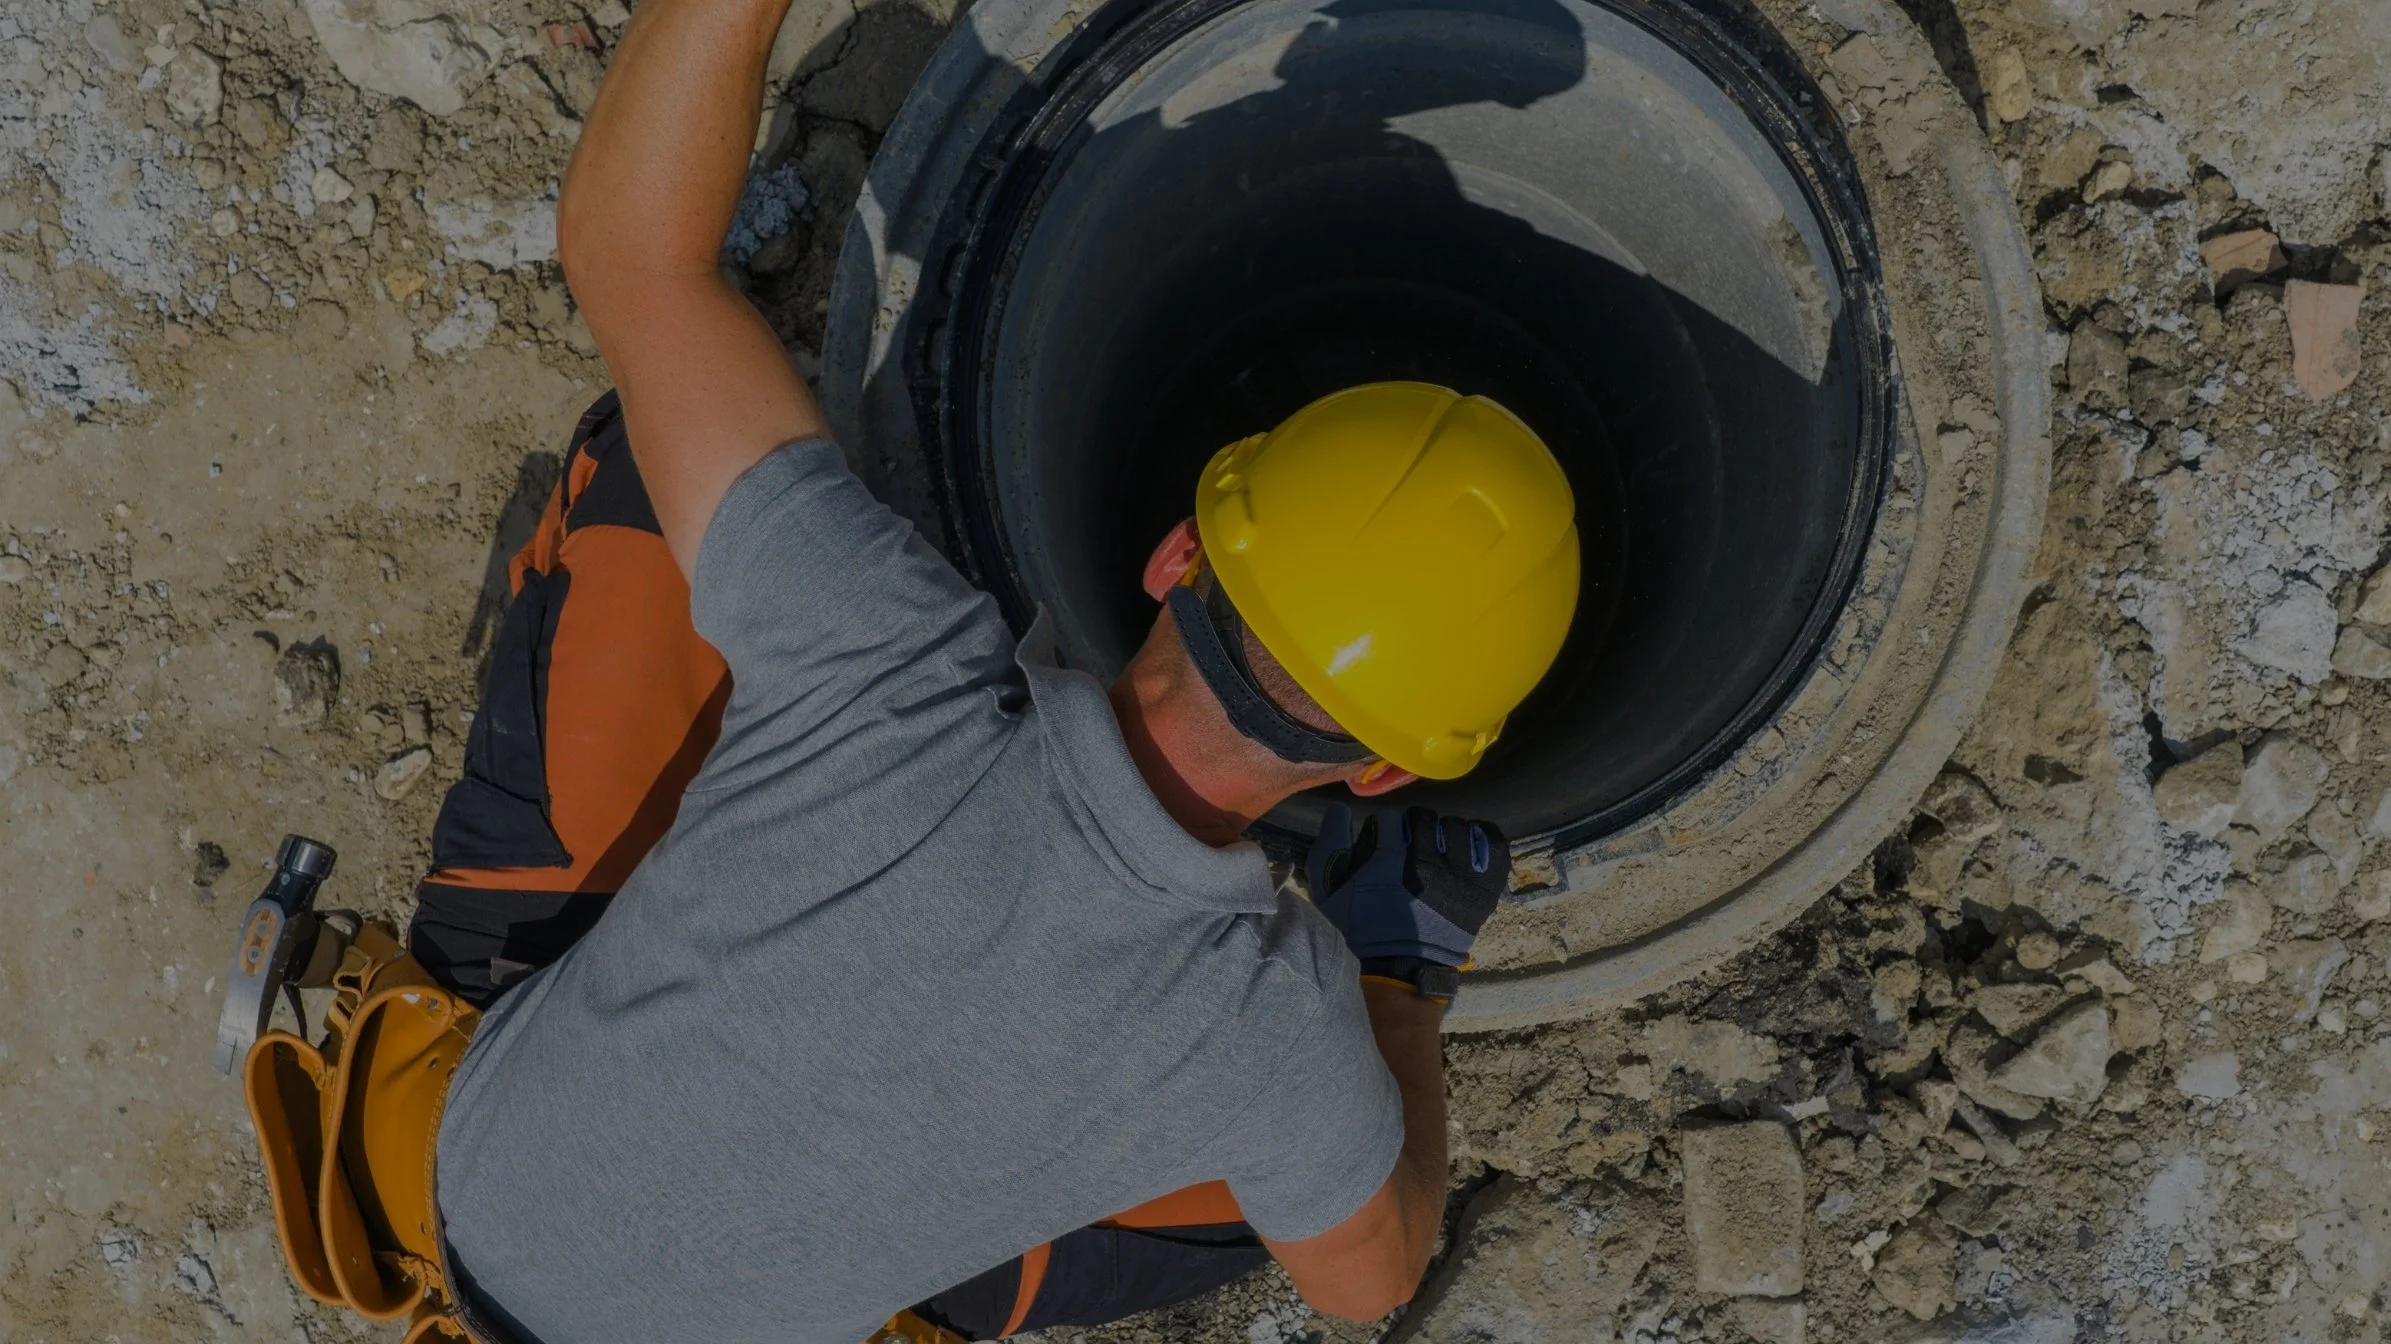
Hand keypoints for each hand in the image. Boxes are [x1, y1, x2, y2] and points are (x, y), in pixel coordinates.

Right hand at [1304, 805, 1508, 967]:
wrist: (1404, 966)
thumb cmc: (1363, 928)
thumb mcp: (1329, 891)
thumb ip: (1329, 845)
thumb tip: (1339, 807)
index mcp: (1390, 857)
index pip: (1391, 818)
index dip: (1385, 829)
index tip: (1385, 843)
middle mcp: (1427, 859)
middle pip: (1425, 818)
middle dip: (1415, 829)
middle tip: (1411, 848)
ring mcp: (1459, 872)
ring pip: (1456, 827)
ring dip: (1446, 835)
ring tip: (1439, 851)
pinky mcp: (1484, 885)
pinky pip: (1492, 843)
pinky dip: (1482, 840)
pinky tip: (1468, 849)